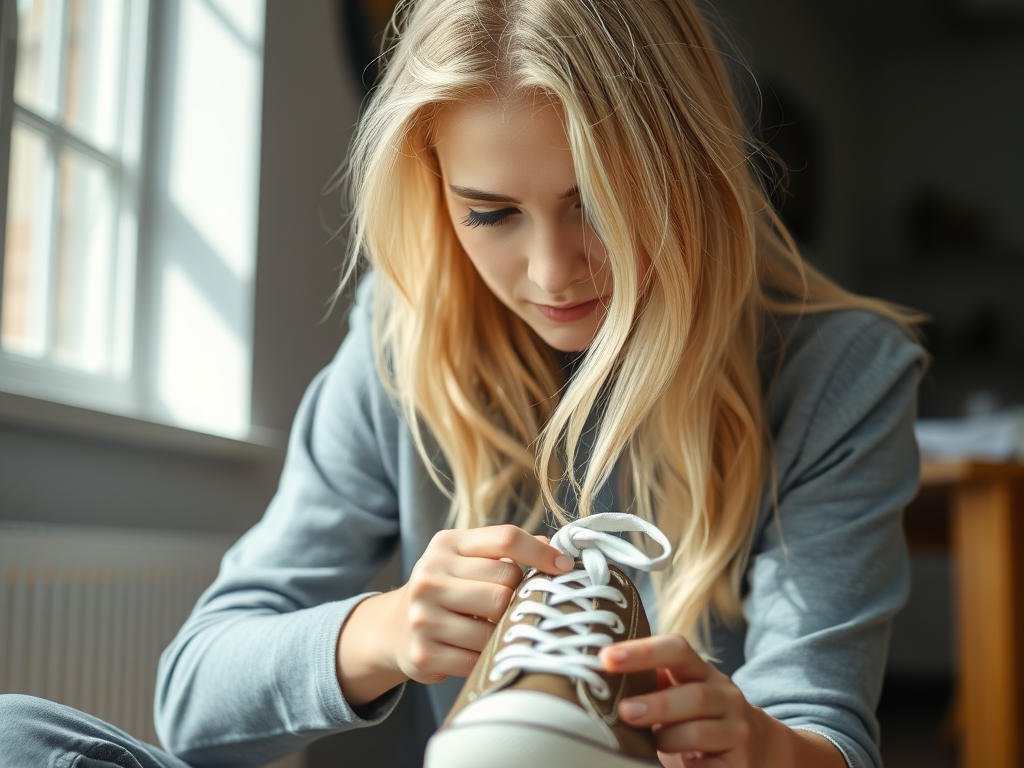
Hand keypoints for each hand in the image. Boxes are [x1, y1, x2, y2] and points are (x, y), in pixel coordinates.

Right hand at [354, 525, 572, 691]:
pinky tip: (480, 649)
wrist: (395, 628)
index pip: (506, 539)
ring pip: (496, 623)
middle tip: (513, 606)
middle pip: (506, 584)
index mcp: (446, 545)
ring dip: (505, 630)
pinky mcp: (425, 654)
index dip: (541, 554)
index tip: (564, 568)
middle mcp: (430, 576)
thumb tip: (556, 550)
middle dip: (518, 598)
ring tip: (497, 628)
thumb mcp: (469, 559)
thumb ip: (508, 551)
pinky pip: (479, 657)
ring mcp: (424, 616)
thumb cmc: (447, 588)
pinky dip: (489, 656)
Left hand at [599, 635, 757, 767]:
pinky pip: (709, 767)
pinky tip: (672, 765)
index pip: (677, 649)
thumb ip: (647, 680)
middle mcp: (723, 694)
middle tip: (624, 711)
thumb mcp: (676, 689)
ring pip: (700, 732)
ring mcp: (735, 729)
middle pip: (694, 695)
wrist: (750, 743)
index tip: (606, 658)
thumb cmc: (692, 714)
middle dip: (656, 704)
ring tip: (648, 744)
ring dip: (667, 738)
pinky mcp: (737, 761)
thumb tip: (593, 675)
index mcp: (700, 670)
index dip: (642, 652)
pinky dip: (687, 767)